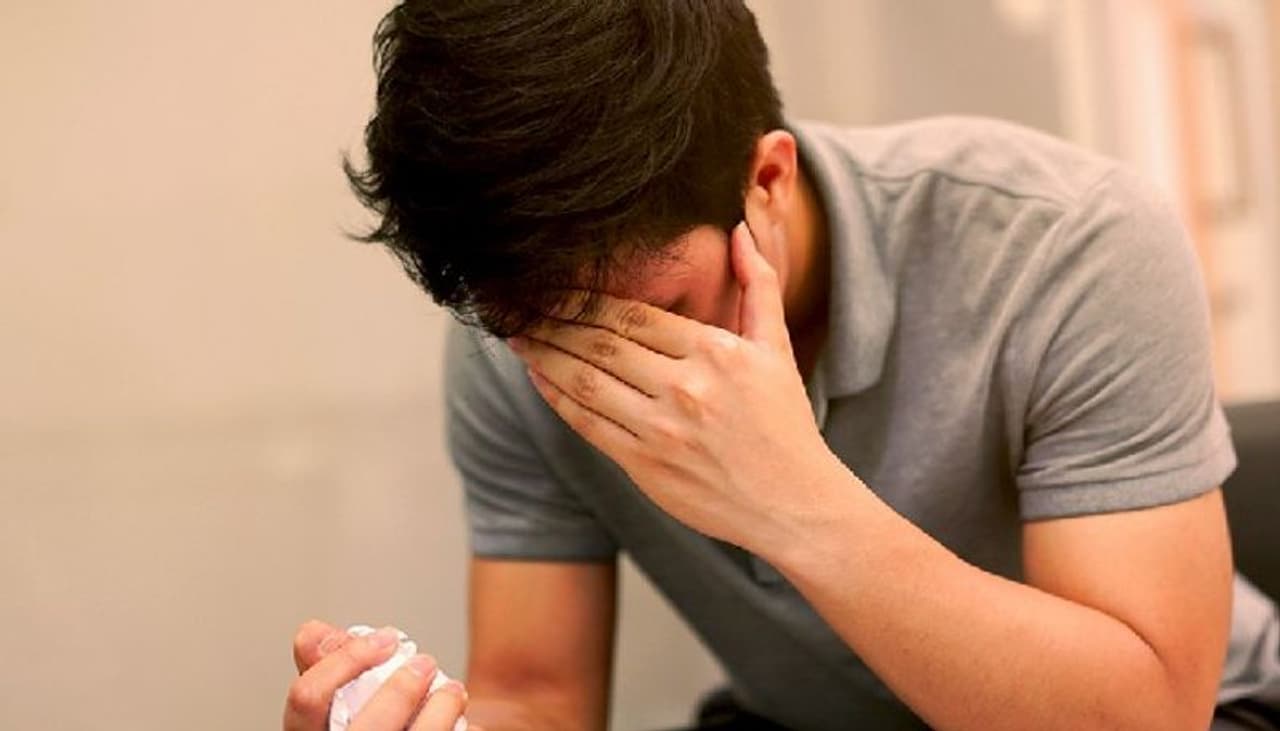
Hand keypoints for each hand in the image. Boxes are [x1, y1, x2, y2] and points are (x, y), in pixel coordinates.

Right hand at [284, 620, 471, 730]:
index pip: (307, 697)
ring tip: (452, 692)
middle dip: (404, 688)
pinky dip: (461, 729)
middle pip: (368, 726)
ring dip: (442, 707)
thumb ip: (329, 667)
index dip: (347, 658)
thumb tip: (313, 632)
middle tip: (425, 664)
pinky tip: (461, 722)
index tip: (385, 640)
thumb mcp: (336, 702)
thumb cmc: (367, 726)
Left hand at [508, 219, 843, 551]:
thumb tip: (741, 230)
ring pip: (586, 381)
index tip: (553, 285)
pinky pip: (588, 424)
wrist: (792, 503)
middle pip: (601, 343)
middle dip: (554, 322)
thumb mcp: (777, 348)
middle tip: (519, 304)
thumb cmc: (784, 425)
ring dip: (544, 355)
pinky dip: (557, 397)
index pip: (633, 315)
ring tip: (516, 335)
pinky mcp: (643, 465)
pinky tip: (538, 376)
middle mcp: (684, 387)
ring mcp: (660, 429)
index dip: (586, 298)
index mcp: (713, 352)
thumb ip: (759, 285)